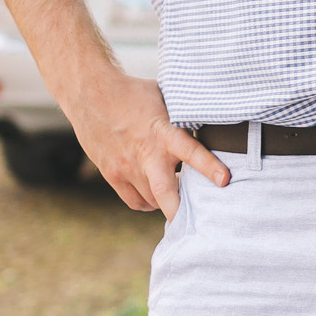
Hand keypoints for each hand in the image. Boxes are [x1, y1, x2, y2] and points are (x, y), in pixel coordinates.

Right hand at [72, 72, 228, 219]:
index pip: (191, 151)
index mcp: (163, 133)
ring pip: (153, 200)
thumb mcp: (165, 99)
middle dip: (181, 211)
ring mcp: (127, 168)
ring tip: (180, 195)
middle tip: (198, 222)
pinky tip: (157, 195)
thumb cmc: (134, 94)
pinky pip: (135, 201)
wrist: (90, 94)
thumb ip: (185, 116)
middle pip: (164, 193)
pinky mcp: (112, 175)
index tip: (225, 180)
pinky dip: (149, 203)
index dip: (209, 166)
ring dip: (168, 201)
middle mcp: (146, 154)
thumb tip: (213, 118)